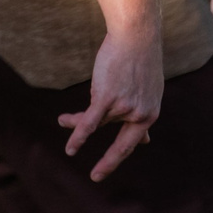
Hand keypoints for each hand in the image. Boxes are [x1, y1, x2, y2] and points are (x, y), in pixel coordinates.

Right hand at [59, 23, 162, 179]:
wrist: (135, 37)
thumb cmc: (139, 61)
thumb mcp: (149, 91)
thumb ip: (143, 114)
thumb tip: (146, 140)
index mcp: (150, 113)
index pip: (133, 141)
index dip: (120, 154)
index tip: (108, 165)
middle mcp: (139, 113)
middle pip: (117, 141)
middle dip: (108, 163)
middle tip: (96, 176)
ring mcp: (123, 107)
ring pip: (96, 123)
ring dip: (75, 121)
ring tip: (62, 121)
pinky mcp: (106, 98)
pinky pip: (89, 123)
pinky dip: (78, 136)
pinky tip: (70, 148)